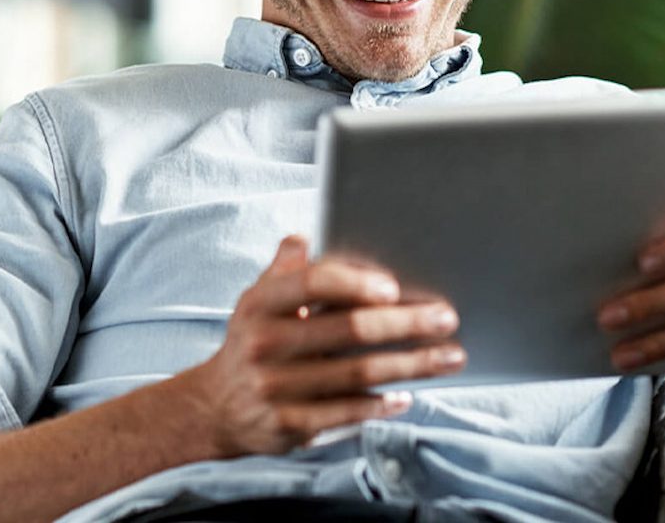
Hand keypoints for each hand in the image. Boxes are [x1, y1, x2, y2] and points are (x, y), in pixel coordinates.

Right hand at [188, 235, 464, 456]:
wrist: (215, 405)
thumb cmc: (253, 339)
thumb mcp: (259, 297)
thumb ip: (287, 268)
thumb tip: (303, 237)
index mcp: (261, 303)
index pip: (311, 284)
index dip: (353, 283)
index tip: (393, 286)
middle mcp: (266, 344)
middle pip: (348, 330)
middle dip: (405, 324)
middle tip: (446, 318)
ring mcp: (276, 388)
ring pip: (357, 374)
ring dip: (410, 364)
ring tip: (449, 356)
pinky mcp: (289, 426)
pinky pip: (346, 413)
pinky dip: (381, 404)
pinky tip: (409, 394)